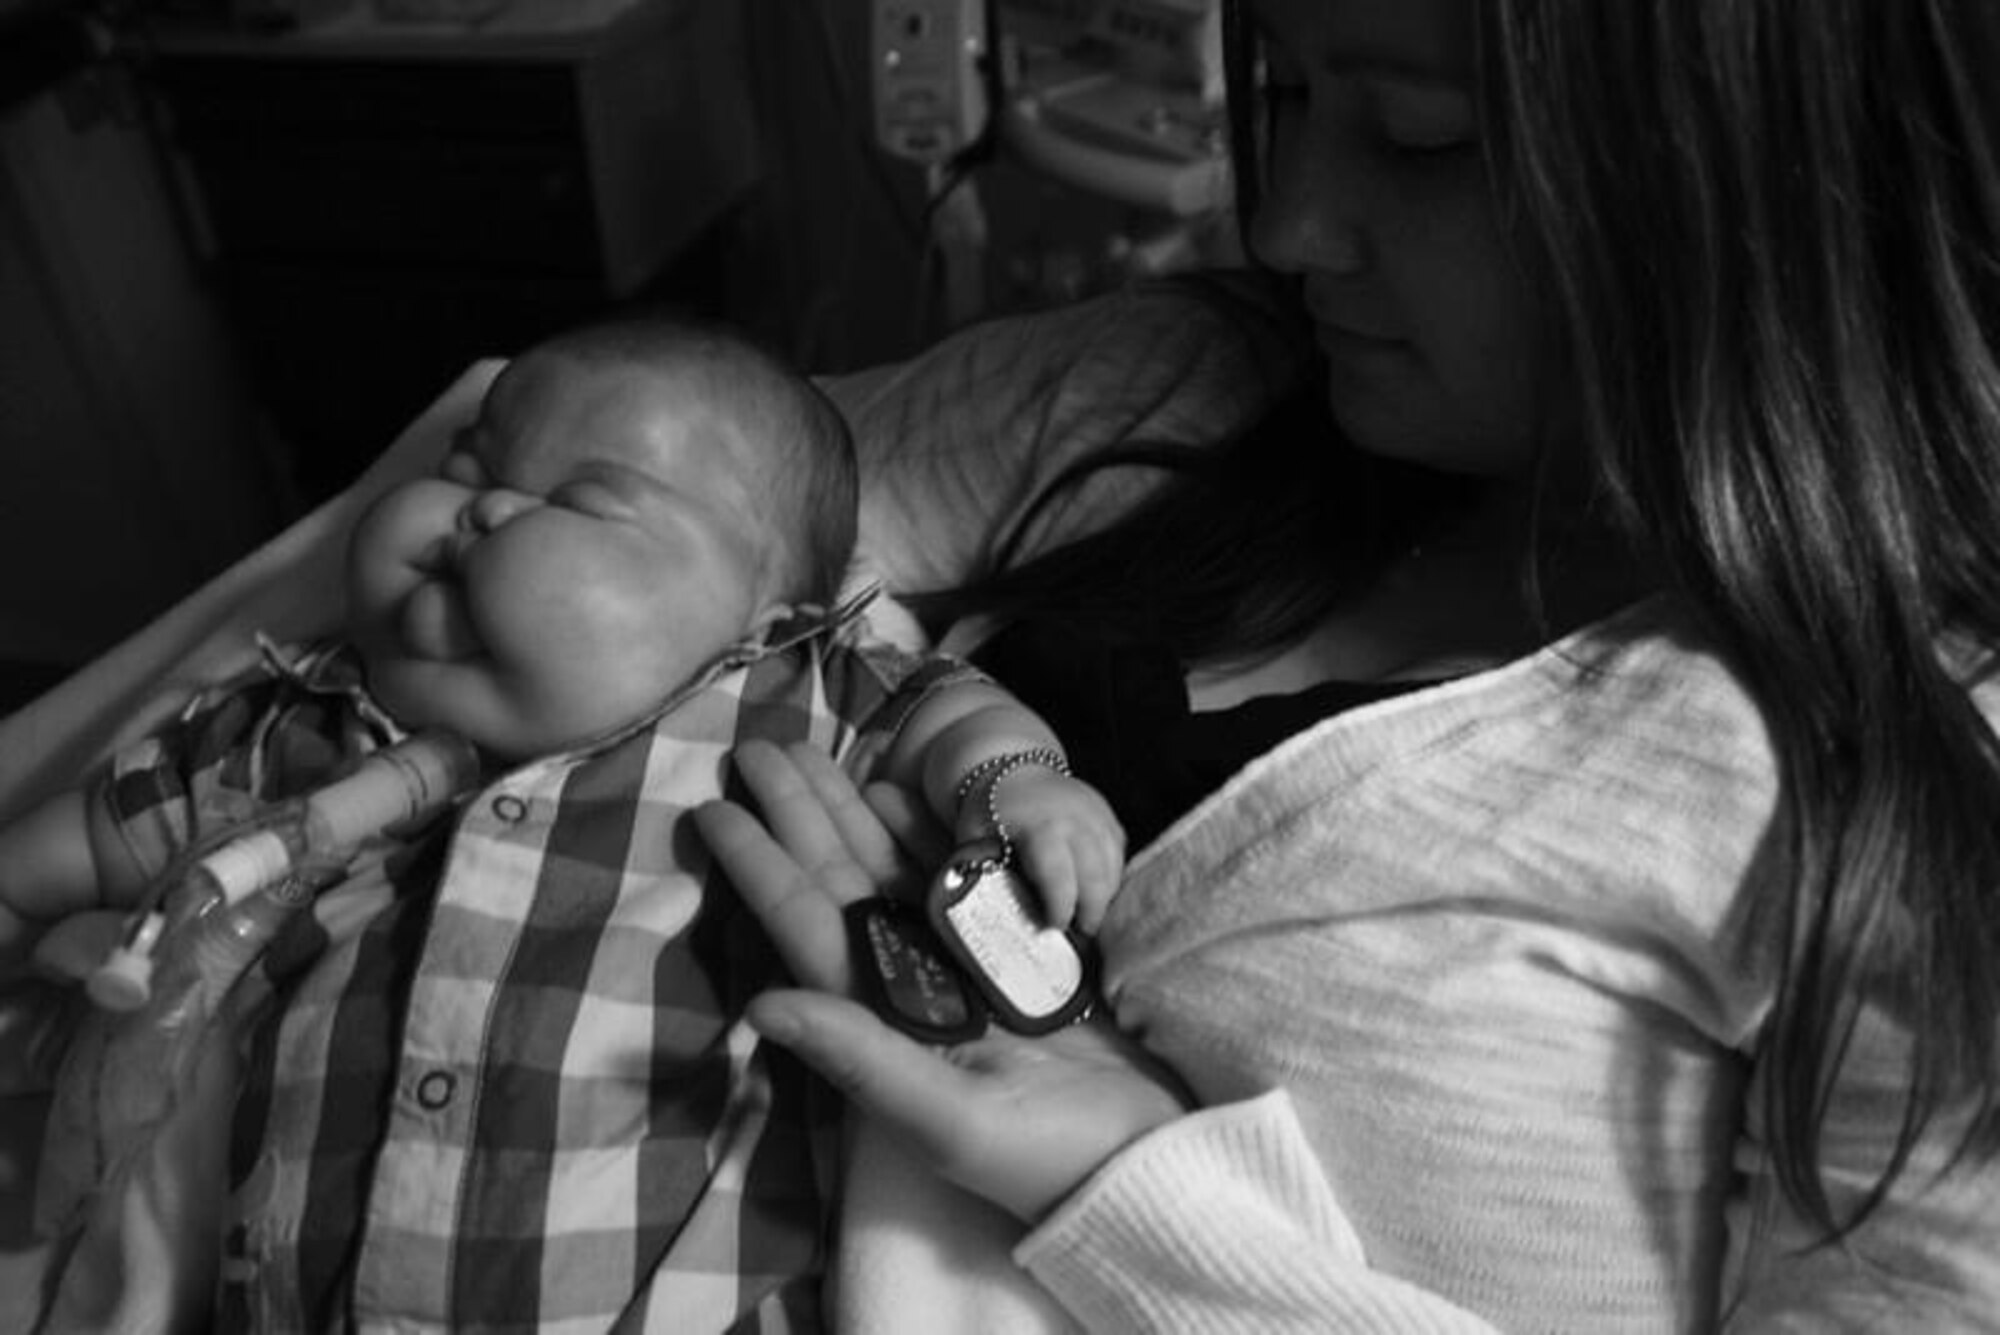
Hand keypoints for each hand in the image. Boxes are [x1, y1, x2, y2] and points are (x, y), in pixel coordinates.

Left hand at [695, 739, 1187, 1222]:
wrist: (1158, 1156)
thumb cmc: (1051, 1156)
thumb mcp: (950, 1119)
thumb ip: (859, 1058)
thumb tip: (756, 1007)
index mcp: (885, 1022)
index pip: (807, 929)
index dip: (759, 869)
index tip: (713, 810)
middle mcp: (912, 984)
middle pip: (840, 882)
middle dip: (798, 814)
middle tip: (754, 748)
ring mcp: (964, 963)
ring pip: (890, 870)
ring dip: (848, 811)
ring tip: (809, 752)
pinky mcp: (1018, 950)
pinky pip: (957, 875)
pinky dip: (923, 832)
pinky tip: (891, 792)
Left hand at [972, 767, 1124, 933]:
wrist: (1008, 765)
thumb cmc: (988, 808)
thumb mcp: (973, 839)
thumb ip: (981, 873)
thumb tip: (986, 915)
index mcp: (1041, 827)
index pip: (1060, 879)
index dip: (1060, 910)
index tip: (1052, 928)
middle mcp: (1077, 819)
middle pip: (1097, 878)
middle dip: (1091, 912)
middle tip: (1079, 935)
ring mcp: (1097, 815)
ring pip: (1114, 867)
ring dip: (1104, 897)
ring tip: (1088, 918)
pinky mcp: (1108, 815)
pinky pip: (1118, 853)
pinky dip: (1110, 877)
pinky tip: (1096, 892)